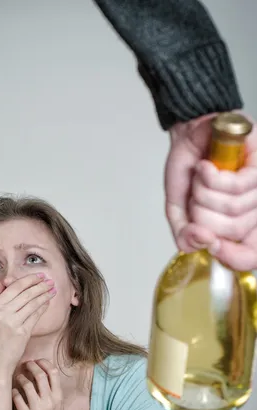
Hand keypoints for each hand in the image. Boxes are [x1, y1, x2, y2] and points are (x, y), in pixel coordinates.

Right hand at [0, 275, 55, 376]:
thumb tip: (2, 282)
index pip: (13, 287)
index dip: (28, 280)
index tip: (38, 276)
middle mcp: (1, 313)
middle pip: (24, 293)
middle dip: (39, 285)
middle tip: (49, 281)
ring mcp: (11, 322)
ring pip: (32, 303)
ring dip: (44, 294)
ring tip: (52, 290)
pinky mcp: (21, 332)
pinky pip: (35, 315)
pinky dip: (42, 307)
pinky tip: (47, 303)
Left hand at [12, 360, 65, 409]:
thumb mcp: (58, 408)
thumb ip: (52, 393)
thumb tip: (41, 376)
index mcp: (59, 397)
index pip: (53, 372)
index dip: (43, 363)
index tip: (36, 361)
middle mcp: (49, 401)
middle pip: (39, 374)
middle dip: (30, 366)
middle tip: (24, 365)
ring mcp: (38, 409)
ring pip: (27, 384)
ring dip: (20, 378)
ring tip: (18, 378)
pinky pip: (17, 398)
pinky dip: (13, 392)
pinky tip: (13, 393)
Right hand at [165, 113, 256, 269]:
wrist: (189, 132)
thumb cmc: (188, 168)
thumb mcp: (178, 210)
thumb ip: (185, 235)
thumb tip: (202, 243)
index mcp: (237, 224)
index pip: (250, 256)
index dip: (231, 258)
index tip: (210, 244)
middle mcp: (253, 209)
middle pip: (234, 232)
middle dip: (202, 215)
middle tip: (196, 197)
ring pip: (234, 210)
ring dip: (205, 193)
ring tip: (201, 177)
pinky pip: (236, 187)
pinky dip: (211, 177)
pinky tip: (206, 167)